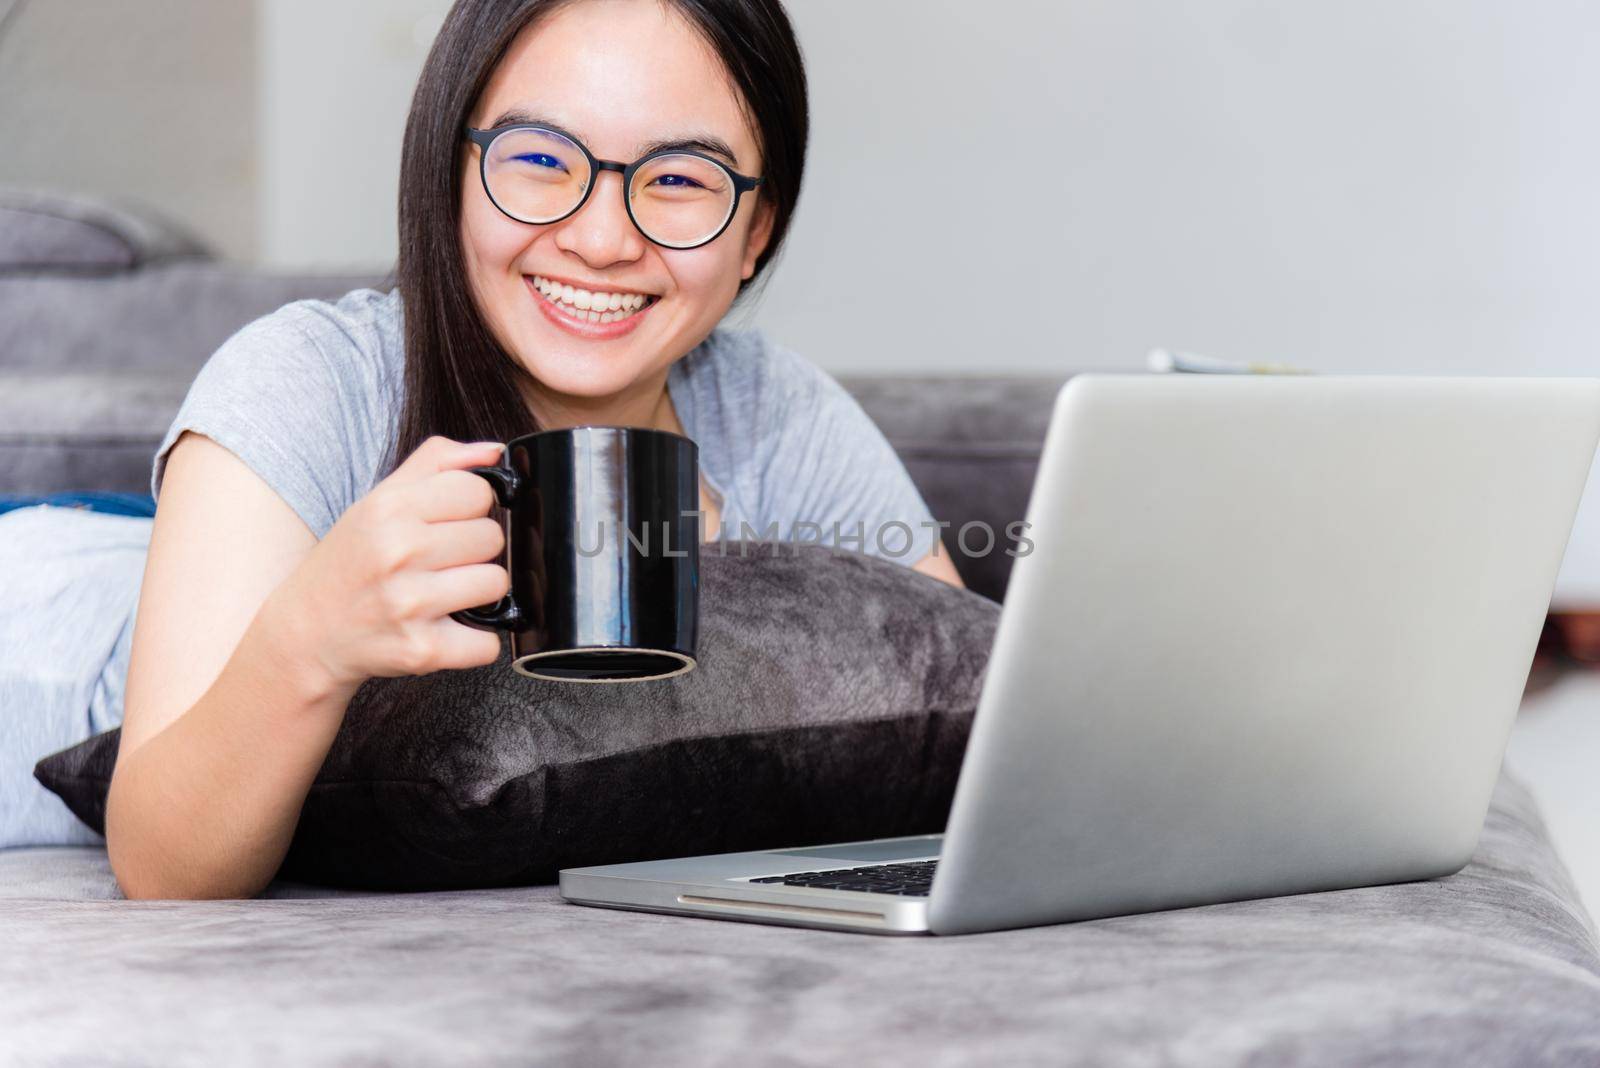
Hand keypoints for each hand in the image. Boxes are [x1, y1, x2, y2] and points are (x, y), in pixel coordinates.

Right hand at [265, 435, 511, 690]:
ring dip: (478, 594)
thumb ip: (437, 463)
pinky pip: (488, 643)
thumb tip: (494, 452)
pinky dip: (476, 642)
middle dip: (474, 552)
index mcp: (388, 509)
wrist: (306, 634)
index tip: (448, 524)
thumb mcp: (379, 500)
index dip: (470, 509)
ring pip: (497, 584)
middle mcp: (397, 552)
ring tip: (444, 595)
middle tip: (440, 564)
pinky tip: (447, 629)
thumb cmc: (350, 564)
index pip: (478, 491)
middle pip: (492, 538)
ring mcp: (410, 603)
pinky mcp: (421, 650)